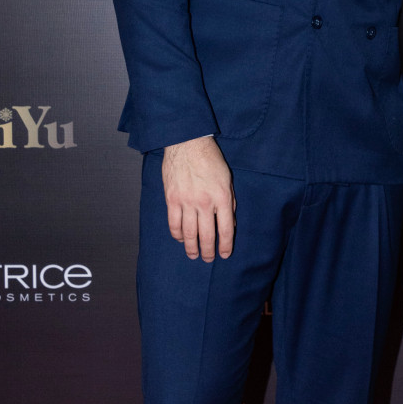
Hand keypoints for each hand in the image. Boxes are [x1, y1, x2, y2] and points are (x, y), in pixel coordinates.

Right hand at [162, 136, 234, 260]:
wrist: (187, 143)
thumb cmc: (210, 159)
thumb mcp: (228, 179)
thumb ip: (229, 202)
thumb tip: (230, 223)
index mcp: (222, 197)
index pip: (226, 229)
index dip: (225, 245)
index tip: (224, 254)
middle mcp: (205, 202)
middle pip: (207, 235)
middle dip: (208, 251)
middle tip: (208, 260)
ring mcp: (186, 201)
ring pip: (189, 233)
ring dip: (191, 247)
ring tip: (193, 255)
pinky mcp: (171, 199)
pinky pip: (173, 223)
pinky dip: (177, 234)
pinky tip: (180, 239)